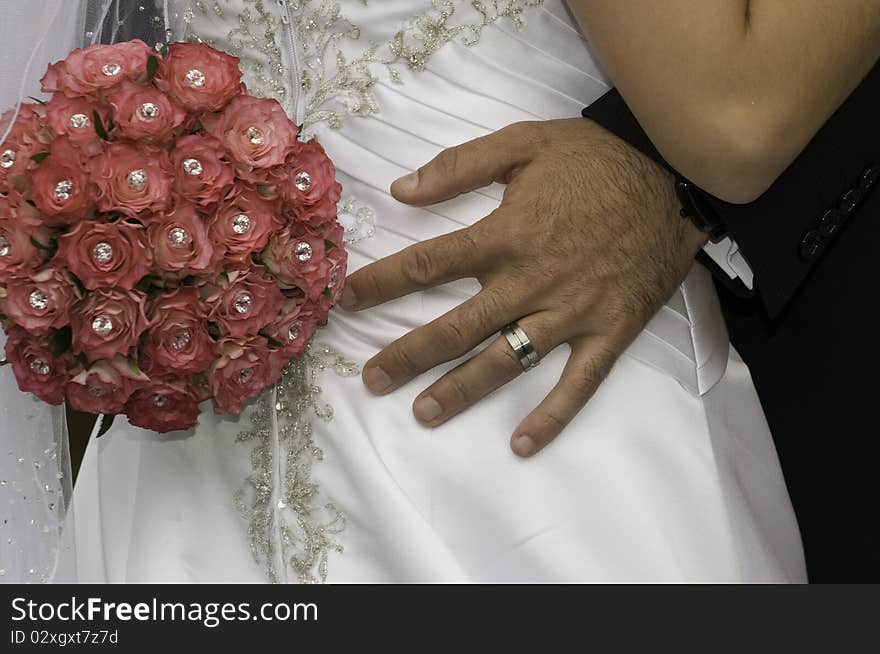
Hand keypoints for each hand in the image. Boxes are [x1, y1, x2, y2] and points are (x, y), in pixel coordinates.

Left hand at [341, 118, 707, 456]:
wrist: (674, 177)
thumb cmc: (596, 160)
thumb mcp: (525, 142)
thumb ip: (461, 165)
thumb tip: (401, 190)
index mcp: (506, 235)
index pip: (428, 266)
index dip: (382, 285)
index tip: (348, 302)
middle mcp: (529, 282)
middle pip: (456, 327)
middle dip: (408, 355)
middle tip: (372, 379)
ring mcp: (570, 313)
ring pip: (505, 361)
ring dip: (462, 390)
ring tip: (423, 413)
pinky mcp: (608, 332)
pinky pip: (577, 383)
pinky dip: (552, 416)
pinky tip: (521, 444)